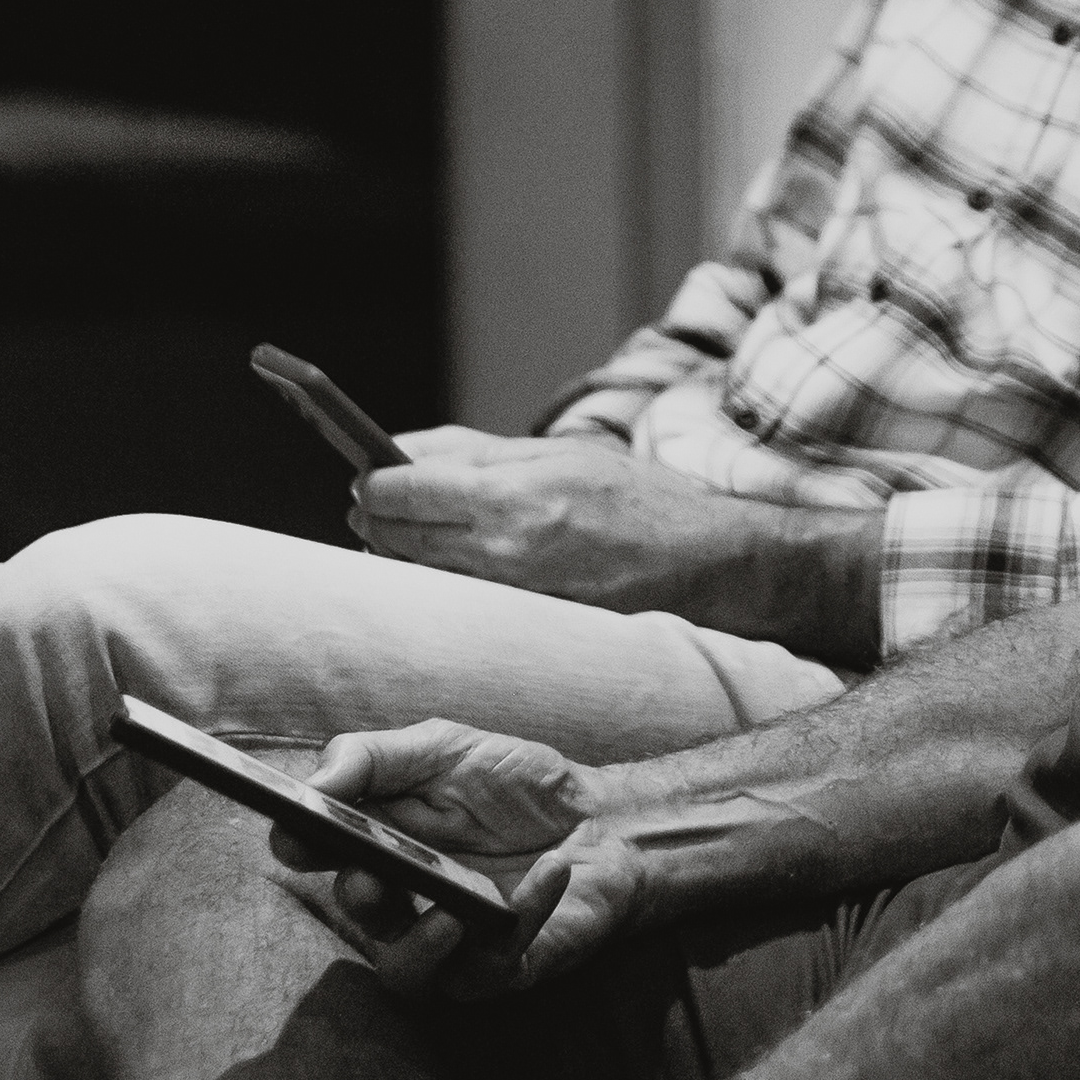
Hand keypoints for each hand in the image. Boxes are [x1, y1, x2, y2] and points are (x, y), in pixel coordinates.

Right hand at [285, 719, 647, 996]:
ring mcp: (451, 942)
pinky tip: (552, 871)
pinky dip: (526, 915)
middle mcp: (403, 900)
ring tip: (449, 915)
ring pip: (407, 974)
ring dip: (420, 947)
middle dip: (361, 898)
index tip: (296, 833)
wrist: (605, 817)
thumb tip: (315, 781)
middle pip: (359, 917)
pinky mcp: (504, 966)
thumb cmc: (518, 786)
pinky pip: (496, 965)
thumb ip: (374, 757)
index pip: (317, 856)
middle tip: (373, 875)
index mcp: (377, 844)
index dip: (298, 847)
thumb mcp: (445, 748)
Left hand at [359, 426, 881, 658]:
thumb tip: (400, 452)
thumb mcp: (565, 454)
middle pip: (394, 537)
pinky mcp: (524, 628)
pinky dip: (442, 584)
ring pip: (416, 576)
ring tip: (420, 535)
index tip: (367, 475)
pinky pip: (455, 604)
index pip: (400, 489)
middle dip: (377, 518)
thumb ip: (478, 454)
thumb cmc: (643, 503)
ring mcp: (514, 598)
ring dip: (404, 553)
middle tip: (382, 504)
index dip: (372, 482)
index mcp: (517, 494)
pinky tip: (457, 568)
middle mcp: (509, 551)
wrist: (713, 566)